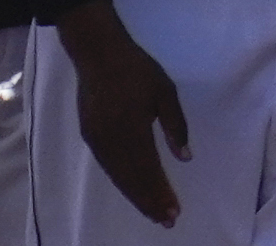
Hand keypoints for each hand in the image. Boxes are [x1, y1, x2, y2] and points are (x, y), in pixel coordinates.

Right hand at [58, 0, 187, 226]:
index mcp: (132, 129)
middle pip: (131, 179)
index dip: (160, 193)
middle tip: (167, 220)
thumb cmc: (138, 70)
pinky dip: (122, 182)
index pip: (149, 170)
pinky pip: (108, 167)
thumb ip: (175, 126)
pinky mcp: (89, 137)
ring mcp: (97, 141)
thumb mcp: (166, 93)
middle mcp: (111, 141)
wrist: (98, 54)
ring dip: (136, 195)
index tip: (174, 212)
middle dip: (150, 201)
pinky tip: (133, 190)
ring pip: (118, 176)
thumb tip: (185, 158)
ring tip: (153, 211)